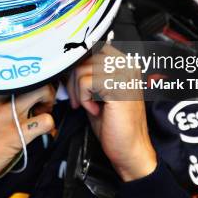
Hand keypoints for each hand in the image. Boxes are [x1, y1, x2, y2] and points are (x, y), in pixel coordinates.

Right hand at [0, 85, 55, 197]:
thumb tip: (5, 95)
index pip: (12, 69)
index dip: (26, 78)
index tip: (29, 87)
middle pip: (29, 75)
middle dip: (42, 86)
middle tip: (41, 100)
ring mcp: (4, 114)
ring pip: (42, 91)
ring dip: (48, 102)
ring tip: (43, 113)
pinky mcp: (13, 135)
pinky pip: (44, 122)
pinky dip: (49, 125)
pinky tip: (43, 132)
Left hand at [66, 44, 156, 181]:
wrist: (130, 149)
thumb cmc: (114, 124)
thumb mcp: (98, 92)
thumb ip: (88, 74)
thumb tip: (68, 61)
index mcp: (124, 62)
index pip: (91, 48)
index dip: (78, 67)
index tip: (77, 88)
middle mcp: (127, 64)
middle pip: (84, 57)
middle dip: (74, 81)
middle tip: (79, 101)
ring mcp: (124, 73)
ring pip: (81, 69)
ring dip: (78, 92)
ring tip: (89, 107)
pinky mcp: (118, 86)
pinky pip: (86, 82)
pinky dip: (84, 98)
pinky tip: (95, 110)